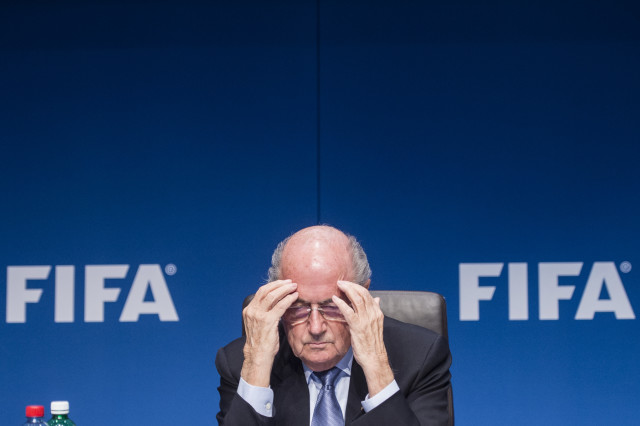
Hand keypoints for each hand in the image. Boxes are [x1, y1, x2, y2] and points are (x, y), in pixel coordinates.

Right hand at [241, 279, 297, 386]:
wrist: (257, 355)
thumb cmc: (261, 341)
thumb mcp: (259, 323)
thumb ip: (265, 312)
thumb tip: (277, 303)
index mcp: (249, 310)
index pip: (261, 292)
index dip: (273, 285)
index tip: (282, 283)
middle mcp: (252, 311)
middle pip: (266, 290)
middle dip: (279, 284)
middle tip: (290, 282)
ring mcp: (258, 315)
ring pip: (273, 295)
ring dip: (285, 289)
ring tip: (294, 287)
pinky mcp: (267, 321)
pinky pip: (280, 306)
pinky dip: (288, 299)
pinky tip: (294, 297)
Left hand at [332, 280, 394, 396]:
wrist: (374, 357)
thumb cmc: (372, 342)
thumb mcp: (376, 324)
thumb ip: (375, 310)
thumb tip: (377, 299)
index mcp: (377, 312)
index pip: (368, 294)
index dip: (358, 286)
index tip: (348, 284)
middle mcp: (373, 314)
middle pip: (363, 293)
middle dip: (351, 285)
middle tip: (341, 282)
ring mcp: (366, 320)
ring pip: (357, 299)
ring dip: (347, 290)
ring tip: (339, 285)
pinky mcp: (358, 326)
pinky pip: (349, 311)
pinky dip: (341, 304)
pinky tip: (334, 299)